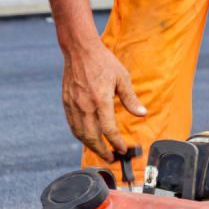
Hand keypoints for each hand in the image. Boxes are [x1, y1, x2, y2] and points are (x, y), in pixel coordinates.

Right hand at [60, 35, 145, 158]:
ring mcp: (74, 105)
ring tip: (99, 151)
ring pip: (80, 134)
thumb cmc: (103, 61)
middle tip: (110, 158)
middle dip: (102, 151)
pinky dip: (79, 135)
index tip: (122, 149)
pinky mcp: (66, 103)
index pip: (109, 130)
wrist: (80, 50)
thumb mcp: (122, 78)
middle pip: (92, 137)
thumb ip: (131, 99)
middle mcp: (85, 106)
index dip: (116, 143)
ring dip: (90, 146)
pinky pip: (72, 125)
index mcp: (101, 100)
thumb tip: (142, 113)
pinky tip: (87, 137)